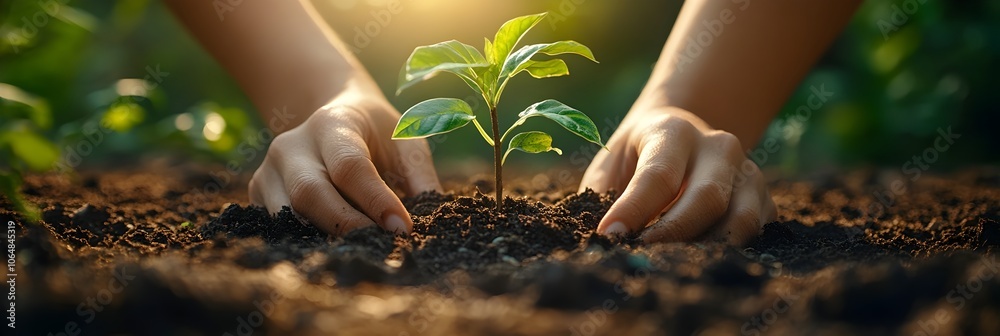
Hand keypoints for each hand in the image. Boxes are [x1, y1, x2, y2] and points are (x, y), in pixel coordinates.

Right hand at [248, 88, 440, 234]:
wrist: (333, 113)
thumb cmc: (377, 133)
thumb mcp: (404, 140)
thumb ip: (420, 174)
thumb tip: (433, 214)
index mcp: (332, 124)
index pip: (349, 166)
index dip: (375, 200)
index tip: (402, 228)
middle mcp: (292, 144)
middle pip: (309, 193)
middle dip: (347, 226)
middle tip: (384, 246)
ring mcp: (269, 169)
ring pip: (288, 214)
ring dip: (325, 236)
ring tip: (363, 248)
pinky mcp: (260, 191)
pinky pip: (278, 224)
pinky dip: (306, 240)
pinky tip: (334, 246)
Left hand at [580, 105, 775, 244]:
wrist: (679, 137)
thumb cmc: (635, 159)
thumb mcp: (611, 166)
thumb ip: (603, 199)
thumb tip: (600, 242)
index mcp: (673, 131)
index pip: (658, 176)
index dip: (633, 210)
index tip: (609, 236)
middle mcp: (718, 146)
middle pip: (707, 199)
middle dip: (673, 236)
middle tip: (642, 257)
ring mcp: (748, 172)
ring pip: (740, 221)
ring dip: (706, 250)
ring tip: (671, 263)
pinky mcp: (765, 199)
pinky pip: (756, 234)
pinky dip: (728, 253)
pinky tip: (697, 261)